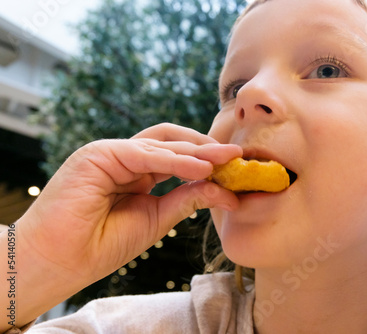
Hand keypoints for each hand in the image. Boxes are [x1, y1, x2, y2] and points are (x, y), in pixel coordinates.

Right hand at [12, 123, 240, 327]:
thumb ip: (186, 199)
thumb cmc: (103, 244)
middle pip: (172, 143)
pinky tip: (201, 167)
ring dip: (196, 151)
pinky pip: (144, 153)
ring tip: (227, 159)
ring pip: (161, 143)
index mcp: (138, 174)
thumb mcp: (157, 219)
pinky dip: (175, 160)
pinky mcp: (98, 154)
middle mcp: (126, 159)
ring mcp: (111, 153)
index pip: (177, 157)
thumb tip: (223, 189)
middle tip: (237, 155)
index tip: (234, 168)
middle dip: (206, 149)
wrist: (61, 261)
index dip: (206, 160)